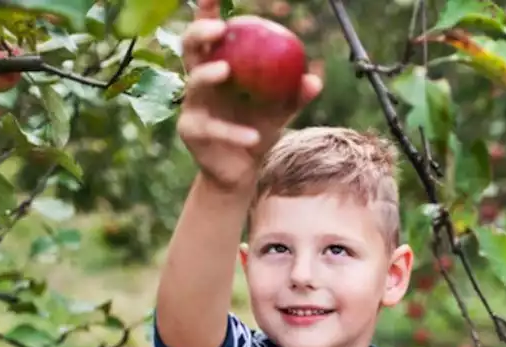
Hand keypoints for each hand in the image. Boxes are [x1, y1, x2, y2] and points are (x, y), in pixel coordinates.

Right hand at [177, 0, 321, 190]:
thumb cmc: (258, 132)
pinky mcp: (191, 132)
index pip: (211, 34)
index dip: (208, 11)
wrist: (242, 172)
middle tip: (220, 29)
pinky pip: (212, 128)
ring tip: (225, 71)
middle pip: (190, 47)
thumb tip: (316, 78)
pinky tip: (253, 136)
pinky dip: (234, 132)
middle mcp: (199, 82)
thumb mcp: (280, 112)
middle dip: (199, 32)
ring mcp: (192, 105)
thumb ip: (295, 95)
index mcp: (218, 67)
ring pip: (194, 83)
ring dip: (208, 74)